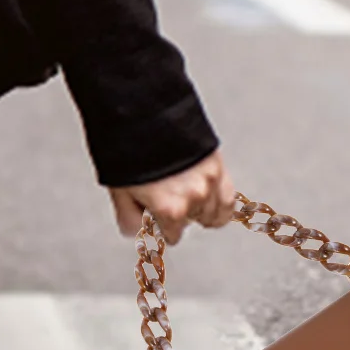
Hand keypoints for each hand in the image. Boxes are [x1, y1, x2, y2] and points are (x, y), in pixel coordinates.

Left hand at [109, 150, 236, 244]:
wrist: (143, 114)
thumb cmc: (129, 151)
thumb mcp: (121, 190)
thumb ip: (129, 217)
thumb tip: (136, 231)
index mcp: (171, 209)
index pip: (173, 236)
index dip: (162, 227)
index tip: (156, 217)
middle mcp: (194, 198)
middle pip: (192, 222)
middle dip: (179, 214)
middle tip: (166, 197)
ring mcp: (210, 182)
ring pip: (214, 213)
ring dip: (200, 209)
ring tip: (186, 196)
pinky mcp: (218, 165)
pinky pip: (229, 198)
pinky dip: (221, 204)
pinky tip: (210, 202)